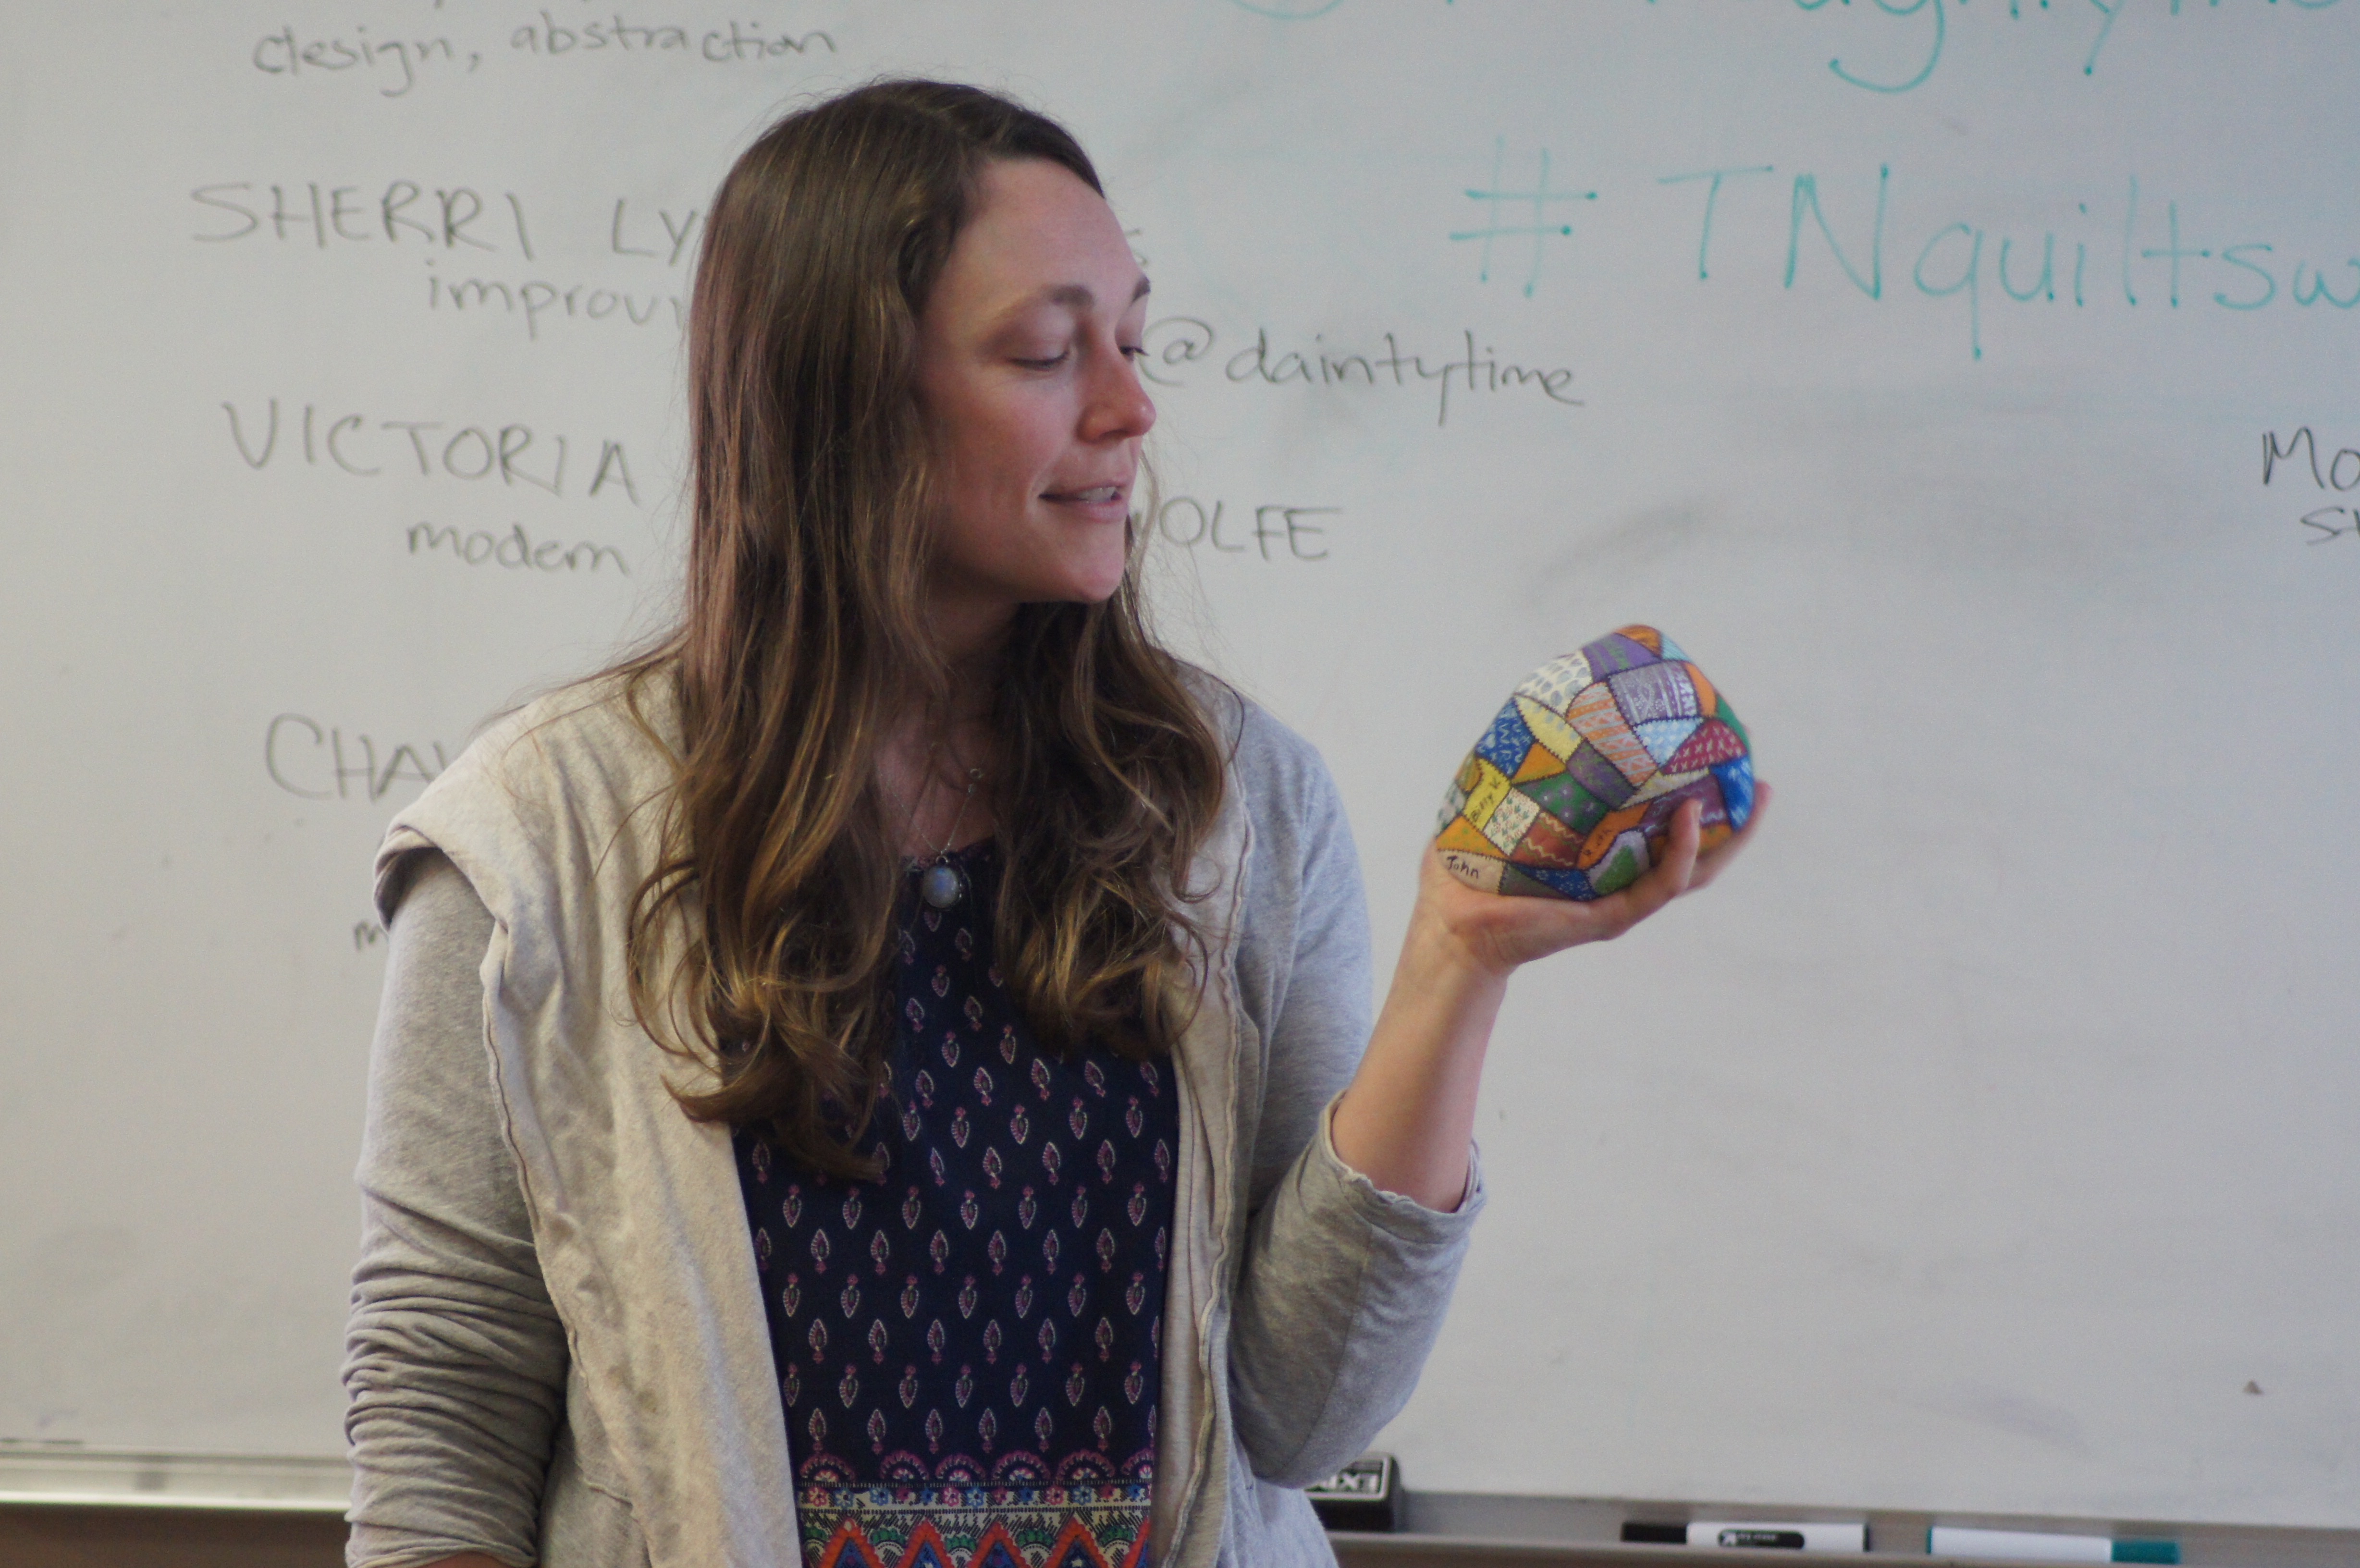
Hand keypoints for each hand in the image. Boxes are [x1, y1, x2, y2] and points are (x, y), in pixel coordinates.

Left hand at [1414, 782, 1771, 976]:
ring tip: (1751, 797)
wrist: (1447, 924)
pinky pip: (1659, 887)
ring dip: (1727, 839)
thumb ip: (1519, 771)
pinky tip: (1686, 816)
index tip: (1717, 763)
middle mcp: (1619, 882)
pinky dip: (1679, 854)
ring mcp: (1618, 902)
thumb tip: (1527, 710)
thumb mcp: (1499, 810)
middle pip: (1694, 854)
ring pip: (1692, 873)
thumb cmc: (1465, 872)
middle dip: (1734, 823)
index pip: (1661, 832)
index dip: (1695, 802)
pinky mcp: (1608, 919)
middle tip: (1758, 784)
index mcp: (1603, 859)